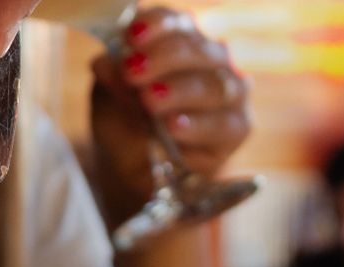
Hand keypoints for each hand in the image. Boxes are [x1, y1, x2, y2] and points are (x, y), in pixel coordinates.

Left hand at [90, 7, 250, 228]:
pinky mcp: (237, 128)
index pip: (176, 22)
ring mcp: (229, 92)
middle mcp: (211, 60)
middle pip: (198, 50)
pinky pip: (224, 125)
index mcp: (179, 40)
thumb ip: (110, 79)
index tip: (131, 36)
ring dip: (181, 91)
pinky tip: (175, 126)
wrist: (136, 168)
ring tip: (151, 100)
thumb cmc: (125, 123)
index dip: (157, 25)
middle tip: (133, 71)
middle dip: (164, 58)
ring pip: (216, 85)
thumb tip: (106, 63)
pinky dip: (198, 126)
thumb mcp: (107, 99)